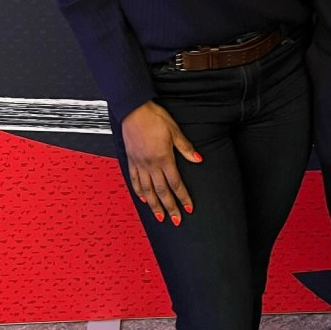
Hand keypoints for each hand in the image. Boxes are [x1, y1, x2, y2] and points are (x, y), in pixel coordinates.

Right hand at [121, 101, 201, 224]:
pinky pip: (134, 180)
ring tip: (160, 216)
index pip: (176, 183)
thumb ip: (186, 148)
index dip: (183, 197)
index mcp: (163, 158)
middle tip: (176, 220)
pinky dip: (139, 192)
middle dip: (170, 207)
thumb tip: (198, 159)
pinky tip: (143, 199)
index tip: (189, 208)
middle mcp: (150, 164)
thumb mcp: (174, 131)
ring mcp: (139, 163)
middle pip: (162, 191)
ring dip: (154, 205)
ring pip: (147, 190)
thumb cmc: (154, 117)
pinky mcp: (131, 160)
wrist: (133, 109)